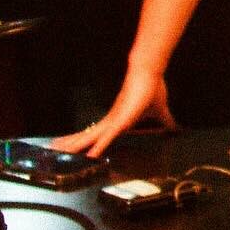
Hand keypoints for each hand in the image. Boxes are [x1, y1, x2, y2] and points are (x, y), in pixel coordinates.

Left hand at [52, 68, 177, 157]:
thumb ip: (165, 123)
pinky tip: (89, 156)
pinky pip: (106, 138)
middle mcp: (111, 122)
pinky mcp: (120, 121)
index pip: (97, 134)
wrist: (149, 73)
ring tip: (57, 150)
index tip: (74, 146)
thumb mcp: (160, 113)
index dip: (85, 140)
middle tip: (53, 149)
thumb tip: (176, 129)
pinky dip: (98, 148)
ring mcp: (113, 121)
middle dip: (70, 143)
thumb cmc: (152, 89)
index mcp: (117, 121)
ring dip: (74, 145)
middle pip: (86, 136)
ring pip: (89, 137)